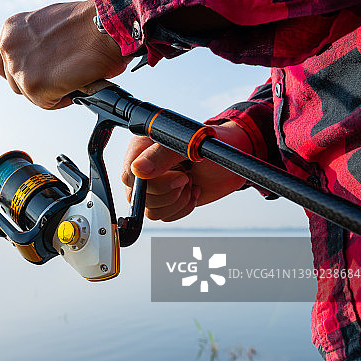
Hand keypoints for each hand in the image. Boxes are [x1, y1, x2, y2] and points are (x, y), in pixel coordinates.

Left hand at [0, 0, 130, 108]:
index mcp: (11, 29)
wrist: (105, 26)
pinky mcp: (33, 86)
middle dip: (36, 82)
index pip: (2, 62)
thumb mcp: (49, 23)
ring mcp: (19, 67)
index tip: (35, 73)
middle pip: (14, 81)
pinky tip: (75, 83)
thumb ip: (36, 42)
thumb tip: (40, 58)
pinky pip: (47, 103)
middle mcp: (9, 47)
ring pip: (30, 94)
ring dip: (50, 91)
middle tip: (59, 76)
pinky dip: (63, 99)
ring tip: (70, 77)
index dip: (21, 70)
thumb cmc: (88, 22)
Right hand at [120, 122, 252, 221]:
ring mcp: (152, 186)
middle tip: (188, 178)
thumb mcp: (188, 144)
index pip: (130, 176)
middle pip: (139, 197)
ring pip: (151, 210)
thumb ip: (161, 154)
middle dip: (170, 192)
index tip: (180, 175)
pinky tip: (193, 191)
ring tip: (191, 183)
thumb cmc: (211, 145)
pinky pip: (164, 217)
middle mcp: (142, 168)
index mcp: (141, 148)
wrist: (230, 162)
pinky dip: (183, 208)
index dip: (153, 182)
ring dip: (178, 201)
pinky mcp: (164, 200)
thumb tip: (137, 169)